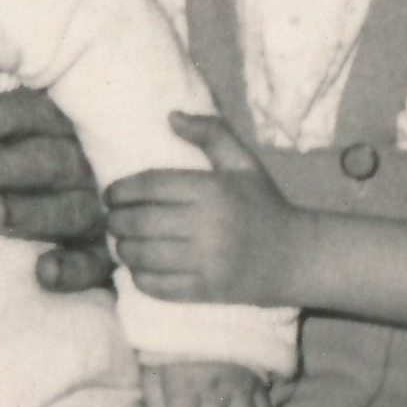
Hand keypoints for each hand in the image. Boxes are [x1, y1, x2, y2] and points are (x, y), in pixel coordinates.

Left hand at [0, 88, 112, 290]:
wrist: (113, 210)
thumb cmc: (41, 161)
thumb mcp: (31, 128)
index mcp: (67, 124)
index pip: (36, 112)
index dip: (2, 117)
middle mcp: (87, 164)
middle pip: (47, 161)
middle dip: (0, 168)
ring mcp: (102, 211)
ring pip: (71, 210)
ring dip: (32, 213)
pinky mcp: (107, 257)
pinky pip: (95, 263)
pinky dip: (73, 269)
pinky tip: (44, 272)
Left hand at [106, 113, 301, 305]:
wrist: (297, 257)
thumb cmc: (263, 204)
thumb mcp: (242, 162)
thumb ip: (210, 133)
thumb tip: (170, 116)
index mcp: (211, 190)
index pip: (149, 186)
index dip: (120, 190)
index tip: (109, 194)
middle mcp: (207, 226)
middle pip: (140, 222)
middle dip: (116, 221)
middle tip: (111, 219)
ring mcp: (206, 262)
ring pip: (144, 256)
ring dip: (123, 249)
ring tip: (122, 242)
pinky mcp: (207, 291)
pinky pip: (158, 286)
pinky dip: (140, 278)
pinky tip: (139, 268)